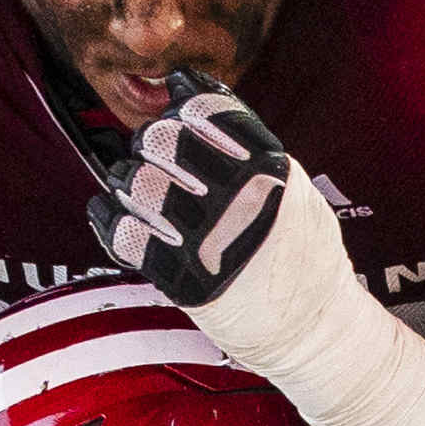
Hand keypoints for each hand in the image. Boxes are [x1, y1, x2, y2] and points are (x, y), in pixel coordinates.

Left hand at [90, 79, 320, 324]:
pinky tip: (114, 217)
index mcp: (268, 170)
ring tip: (140, 192)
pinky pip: (122, 234)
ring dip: (128, 183)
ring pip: (134, 183)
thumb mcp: (294, 190)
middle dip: (153, 145)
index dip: (184, 103)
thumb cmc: (305, 259)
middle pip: (161, 140)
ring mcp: (207, 239)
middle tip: (159, 159)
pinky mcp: (181, 279)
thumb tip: (197, 93)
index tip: (180, 111)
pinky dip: (109, 220)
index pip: (205, 109)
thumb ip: (251, 148)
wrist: (315, 331)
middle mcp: (236, 198)